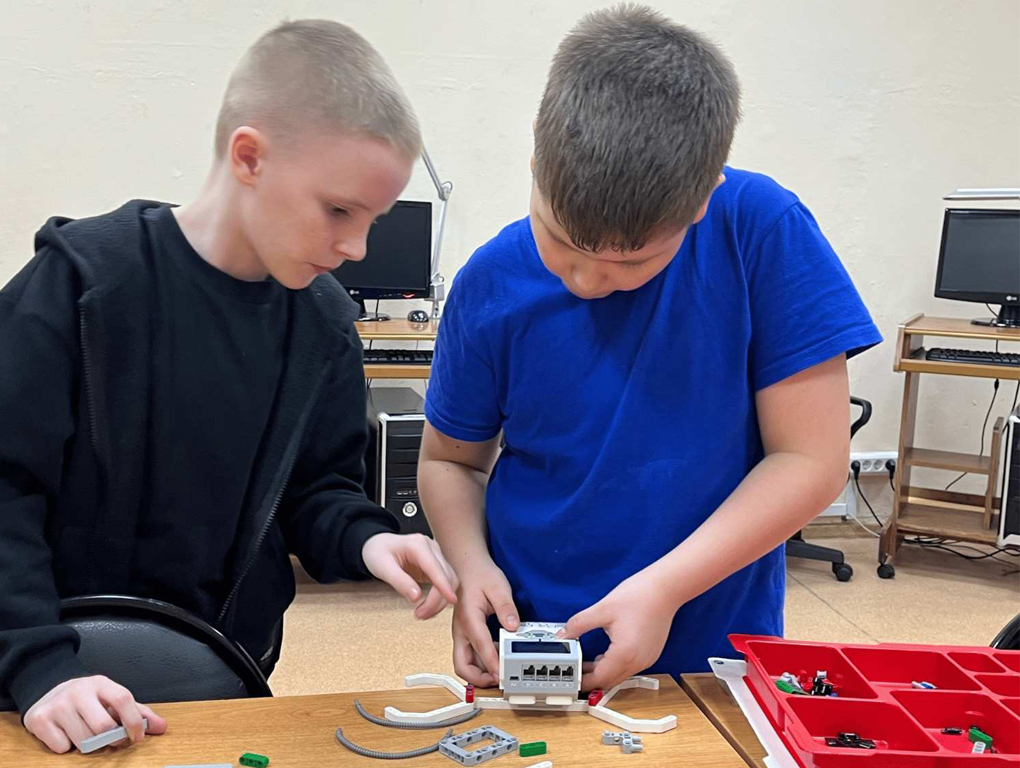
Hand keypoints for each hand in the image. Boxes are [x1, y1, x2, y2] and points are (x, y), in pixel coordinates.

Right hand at [23, 675, 165, 753]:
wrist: (47, 692)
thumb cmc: (88, 700)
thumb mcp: (111, 700)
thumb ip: (138, 713)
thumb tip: (162, 727)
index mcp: (100, 683)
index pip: (123, 699)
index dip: (134, 721)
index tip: (137, 736)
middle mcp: (78, 691)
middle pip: (102, 726)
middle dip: (110, 739)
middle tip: (108, 740)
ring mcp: (57, 705)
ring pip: (83, 740)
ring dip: (88, 745)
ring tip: (85, 733)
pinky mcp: (39, 720)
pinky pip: (61, 747)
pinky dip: (66, 747)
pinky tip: (65, 734)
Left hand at [362, 532, 458, 618]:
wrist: (378, 545)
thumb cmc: (377, 553)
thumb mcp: (382, 567)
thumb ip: (399, 581)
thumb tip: (416, 597)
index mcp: (418, 545)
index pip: (435, 568)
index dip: (444, 586)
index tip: (452, 601)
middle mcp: (431, 548)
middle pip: (446, 576)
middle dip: (437, 600)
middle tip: (419, 616)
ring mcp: (436, 555)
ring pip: (450, 580)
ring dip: (440, 601)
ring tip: (421, 614)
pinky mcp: (437, 565)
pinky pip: (445, 582)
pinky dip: (440, 597)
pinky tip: (428, 607)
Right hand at [451, 559, 519, 686]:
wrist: (467, 567)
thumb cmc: (479, 575)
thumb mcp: (497, 586)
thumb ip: (506, 607)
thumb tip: (513, 626)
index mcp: (468, 619)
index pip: (480, 648)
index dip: (493, 665)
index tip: (502, 675)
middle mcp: (461, 630)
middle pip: (462, 665)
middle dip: (478, 679)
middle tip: (498, 680)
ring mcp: (462, 634)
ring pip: (464, 663)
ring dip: (479, 673)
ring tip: (499, 672)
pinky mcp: (466, 634)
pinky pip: (469, 655)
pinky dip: (480, 663)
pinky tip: (496, 658)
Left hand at [559, 569, 677, 691]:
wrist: (666, 588)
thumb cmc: (640, 595)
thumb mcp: (602, 609)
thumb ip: (579, 624)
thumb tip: (563, 634)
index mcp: (625, 654)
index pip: (599, 679)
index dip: (582, 681)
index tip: (570, 678)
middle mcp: (638, 662)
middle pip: (610, 682)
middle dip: (591, 678)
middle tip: (575, 671)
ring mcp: (647, 659)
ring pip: (620, 675)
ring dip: (603, 672)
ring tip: (586, 662)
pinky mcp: (650, 654)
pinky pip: (629, 667)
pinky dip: (615, 665)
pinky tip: (606, 654)